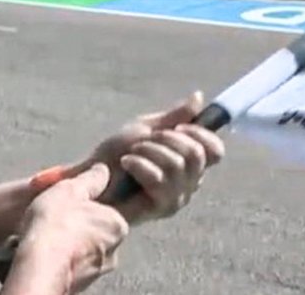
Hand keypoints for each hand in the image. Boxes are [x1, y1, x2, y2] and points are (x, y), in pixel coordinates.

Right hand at [11, 163, 128, 293]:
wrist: (38, 267)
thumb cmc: (55, 226)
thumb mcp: (71, 190)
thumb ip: (91, 179)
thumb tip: (102, 170)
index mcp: (117, 224)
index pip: (110, 211)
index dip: (89, 206)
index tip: (72, 206)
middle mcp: (113, 250)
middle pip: (97, 231)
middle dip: (79, 226)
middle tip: (56, 218)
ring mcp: (97, 271)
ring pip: (84, 250)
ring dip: (69, 244)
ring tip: (45, 236)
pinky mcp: (81, 285)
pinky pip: (72, 266)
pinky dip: (61, 259)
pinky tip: (44, 253)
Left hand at [78, 91, 224, 222]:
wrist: (89, 175)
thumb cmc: (115, 154)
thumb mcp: (146, 129)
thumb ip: (174, 118)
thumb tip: (199, 96)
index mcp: (189, 162)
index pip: (215, 150)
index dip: (201, 134)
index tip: (178, 127)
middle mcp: (190, 182)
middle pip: (196, 154)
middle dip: (166, 140)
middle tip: (143, 141)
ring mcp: (178, 197)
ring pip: (177, 165)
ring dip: (148, 151)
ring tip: (131, 153)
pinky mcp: (162, 208)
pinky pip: (161, 180)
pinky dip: (140, 165)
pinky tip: (127, 163)